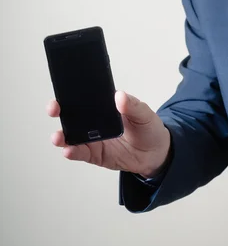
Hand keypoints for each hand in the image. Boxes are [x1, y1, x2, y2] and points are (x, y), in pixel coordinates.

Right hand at [47, 91, 170, 177]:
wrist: (156, 153)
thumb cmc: (148, 128)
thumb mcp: (145, 113)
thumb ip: (133, 105)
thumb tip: (119, 96)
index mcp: (104, 106)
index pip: (84, 97)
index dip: (70, 93)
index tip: (62, 91)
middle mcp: (94, 121)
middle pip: (71, 115)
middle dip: (58, 110)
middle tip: (54, 109)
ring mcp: (92, 138)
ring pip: (71, 135)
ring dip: (61, 135)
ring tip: (58, 137)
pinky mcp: (95, 154)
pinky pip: (80, 153)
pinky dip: (72, 152)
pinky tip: (68, 150)